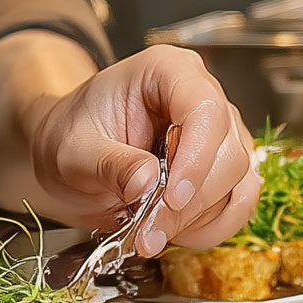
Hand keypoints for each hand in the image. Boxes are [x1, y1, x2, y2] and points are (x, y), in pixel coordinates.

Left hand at [26, 46, 258, 251]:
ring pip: (238, 181)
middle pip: (228, 152)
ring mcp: (216, 133)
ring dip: (199, 217)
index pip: (204, 108)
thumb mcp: (74, 150)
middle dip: (191, 200)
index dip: (196, 156)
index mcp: (165, 71)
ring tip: (152, 231)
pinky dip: (211, 226)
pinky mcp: (221, 168)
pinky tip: (174, 229)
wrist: (64, 159)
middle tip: (150, 227)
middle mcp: (199, 96)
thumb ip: (109, 163)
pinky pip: (239, 202)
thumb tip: (146, 183)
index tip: (171, 196)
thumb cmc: (69, 137)